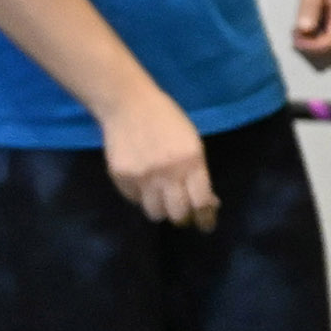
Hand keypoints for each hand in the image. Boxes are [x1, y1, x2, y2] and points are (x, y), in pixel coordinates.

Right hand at [100, 84, 218, 230]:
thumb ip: (198, 173)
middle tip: (182, 213)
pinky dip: (141, 196)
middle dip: (183, 217)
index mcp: (191, 161)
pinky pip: (135, 200)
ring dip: (161, 209)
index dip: (205, 218)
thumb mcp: (192, 142)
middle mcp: (168, 173)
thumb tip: (208, 203)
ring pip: (155, 213)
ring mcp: (142, 177)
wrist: (128, 104)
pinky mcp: (121, 178)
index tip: (206, 225)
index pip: (201, 202)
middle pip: (178, 214)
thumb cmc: (167, 120)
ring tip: (161, 197)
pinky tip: (143, 181)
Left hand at [290, 0, 330, 69]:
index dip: (316, 46)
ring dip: (313, 45)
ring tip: (296, 33)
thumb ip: (309, 6)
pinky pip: (329, 40)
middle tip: (293, 37)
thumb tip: (305, 30)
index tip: (296, 41)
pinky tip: (302, 31)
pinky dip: (315, 40)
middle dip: (313, 47)